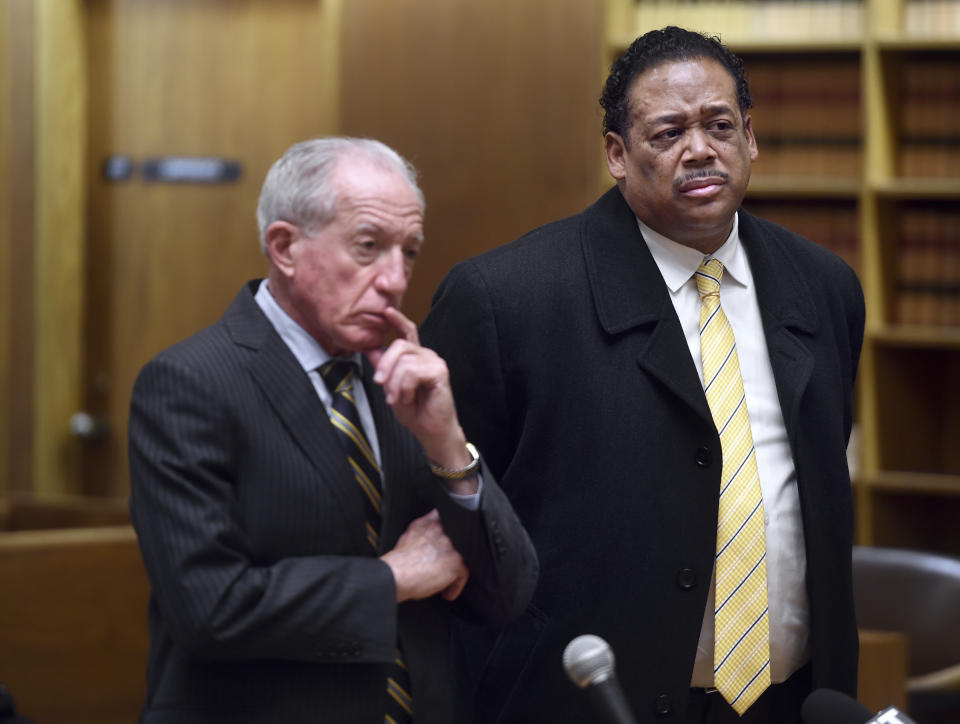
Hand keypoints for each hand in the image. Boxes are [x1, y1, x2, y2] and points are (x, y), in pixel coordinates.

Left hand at [366, 308, 475, 489]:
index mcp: (415, 357)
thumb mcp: (391, 386)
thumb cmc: (415, 410)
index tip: (386, 310)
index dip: (397, 319)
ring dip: (394, 384)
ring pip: (404, 361)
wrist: (431, 431)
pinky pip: (412, 372)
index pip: (408, 331)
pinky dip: (404, 388)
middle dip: (385, 365)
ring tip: (398, 399)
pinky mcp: (439, 372)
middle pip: (399, 345)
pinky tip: (408, 398)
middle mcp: (426, 355)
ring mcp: (435, 362)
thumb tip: (369, 347)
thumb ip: (382, 366)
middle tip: (381, 384)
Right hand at [380, 509, 468, 601]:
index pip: (450, 524)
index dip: (449, 539)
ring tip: (444, 579)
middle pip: (459, 542)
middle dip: (451, 556)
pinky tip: (447, 591)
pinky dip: (456, 586)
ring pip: (461, 558)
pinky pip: (463, 575)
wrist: (395, 575)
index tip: (445, 550)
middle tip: (442, 567)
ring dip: (453, 570)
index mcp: (432, 524)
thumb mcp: (409, 533)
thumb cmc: (399, 561)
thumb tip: (433, 518)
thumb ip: (424, 524)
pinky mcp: (455, 563)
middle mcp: (443, 532)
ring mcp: (451, 547)